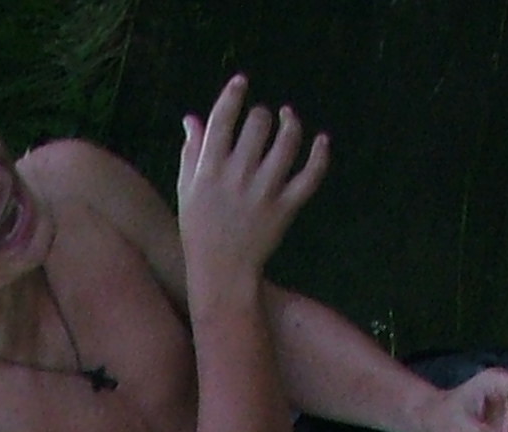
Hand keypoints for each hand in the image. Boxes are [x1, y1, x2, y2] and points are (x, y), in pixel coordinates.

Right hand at [174, 75, 328, 294]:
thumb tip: (192, 118)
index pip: (223, 118)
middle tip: (261, 120)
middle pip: (258, 123)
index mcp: (209, 169)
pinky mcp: (286, 208)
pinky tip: (321, 141)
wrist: (221, 274)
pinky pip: (310, 175)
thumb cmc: (199, 230)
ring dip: (291, 123)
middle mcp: (237, 176)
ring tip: (288, 119)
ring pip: (287, 142)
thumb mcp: (186, 190)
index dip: (234, 93)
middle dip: (261, 115)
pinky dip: (320, 155)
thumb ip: (191, 152)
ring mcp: (264, 192)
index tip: (242, 82)